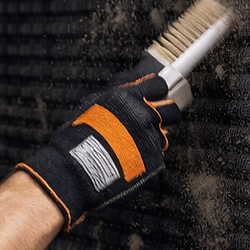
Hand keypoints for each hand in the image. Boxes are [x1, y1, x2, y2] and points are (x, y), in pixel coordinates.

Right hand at [15, 72, 181, 229]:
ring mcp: (151, 139)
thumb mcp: (94, 103)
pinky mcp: (154, 161)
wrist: (76, 169)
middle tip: (151, 121)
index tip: (154, 96)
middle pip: (172, 110)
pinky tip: (130, 160)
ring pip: (164, 134)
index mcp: (129, 98)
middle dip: (165, 113)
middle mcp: (144, 116)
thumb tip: (132, 80)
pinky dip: (147, 158)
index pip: (159, 85)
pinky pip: (158, 156)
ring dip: (152, 138)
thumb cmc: (79, 135)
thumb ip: (118, 92)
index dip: (157, 90)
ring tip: (134, 145)